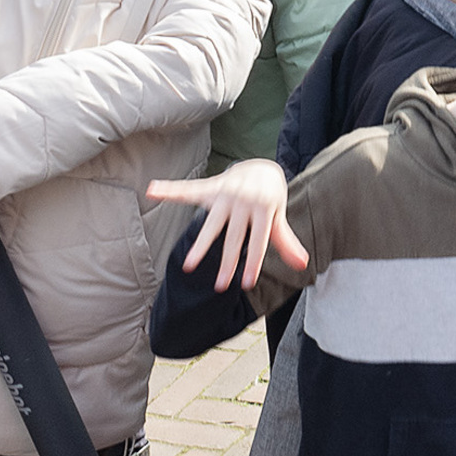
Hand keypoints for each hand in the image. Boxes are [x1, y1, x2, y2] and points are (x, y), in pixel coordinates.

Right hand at [146, 160, 300, 292]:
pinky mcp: (211, 187)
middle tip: (220, 287)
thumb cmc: (270, 199)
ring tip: (188, 266)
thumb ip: (286, 241)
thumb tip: (303, 265)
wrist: (261, 167)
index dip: (253, 263)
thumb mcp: (279, 218)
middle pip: (234, 238)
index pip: (259, 242)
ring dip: (200, 246)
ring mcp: (226, 194)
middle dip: (227, 263)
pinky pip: (188, 189)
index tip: (247, 284)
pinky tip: (153, 191)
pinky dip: (170, 190)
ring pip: (211, 224)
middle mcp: (244, 202)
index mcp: (264, 210)